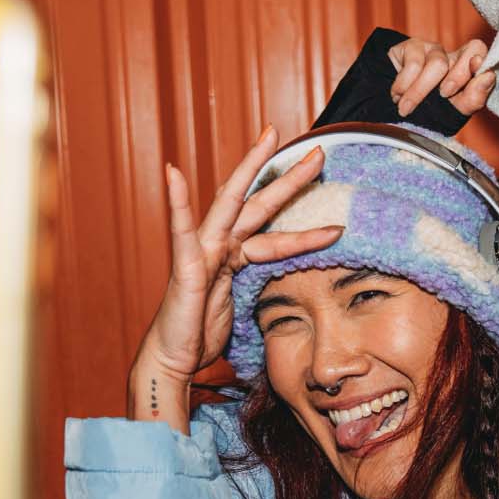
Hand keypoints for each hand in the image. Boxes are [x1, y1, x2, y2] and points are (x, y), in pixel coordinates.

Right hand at [131, 128, 341, 423]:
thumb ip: (262, 288)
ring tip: (268, 139)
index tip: (324, 187)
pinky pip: (182, 231)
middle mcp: (220, 245)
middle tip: (320, 151)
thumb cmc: (203, 334)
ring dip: (251, 169)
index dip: (300, 210)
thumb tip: (295, 289)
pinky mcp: (186, 267)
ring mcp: (202, 251)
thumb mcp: (245, 307)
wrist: (173, 358)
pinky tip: (173, 173)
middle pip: (260, 203)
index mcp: (236, 255)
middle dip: (290, 177)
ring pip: (232, 203)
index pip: (272, 224)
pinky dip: (178, 202)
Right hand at [388, 36, 494, 118]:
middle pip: (469, 51)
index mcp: (468, 70)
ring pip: (439, 64)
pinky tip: (398, 95)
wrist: (390, 108)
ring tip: (407, 107)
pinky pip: (414, 66)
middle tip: (444, 95)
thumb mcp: (453, 110)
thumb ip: (474, 98)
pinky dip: (404, 87)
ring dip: (421, 92)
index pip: (481, 54)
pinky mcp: (411, 46)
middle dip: (458, 77)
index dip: (482, 60)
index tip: (477, 68)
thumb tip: (489, 76)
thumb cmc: (426, 110)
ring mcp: (433, 49)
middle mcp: (453, 57)